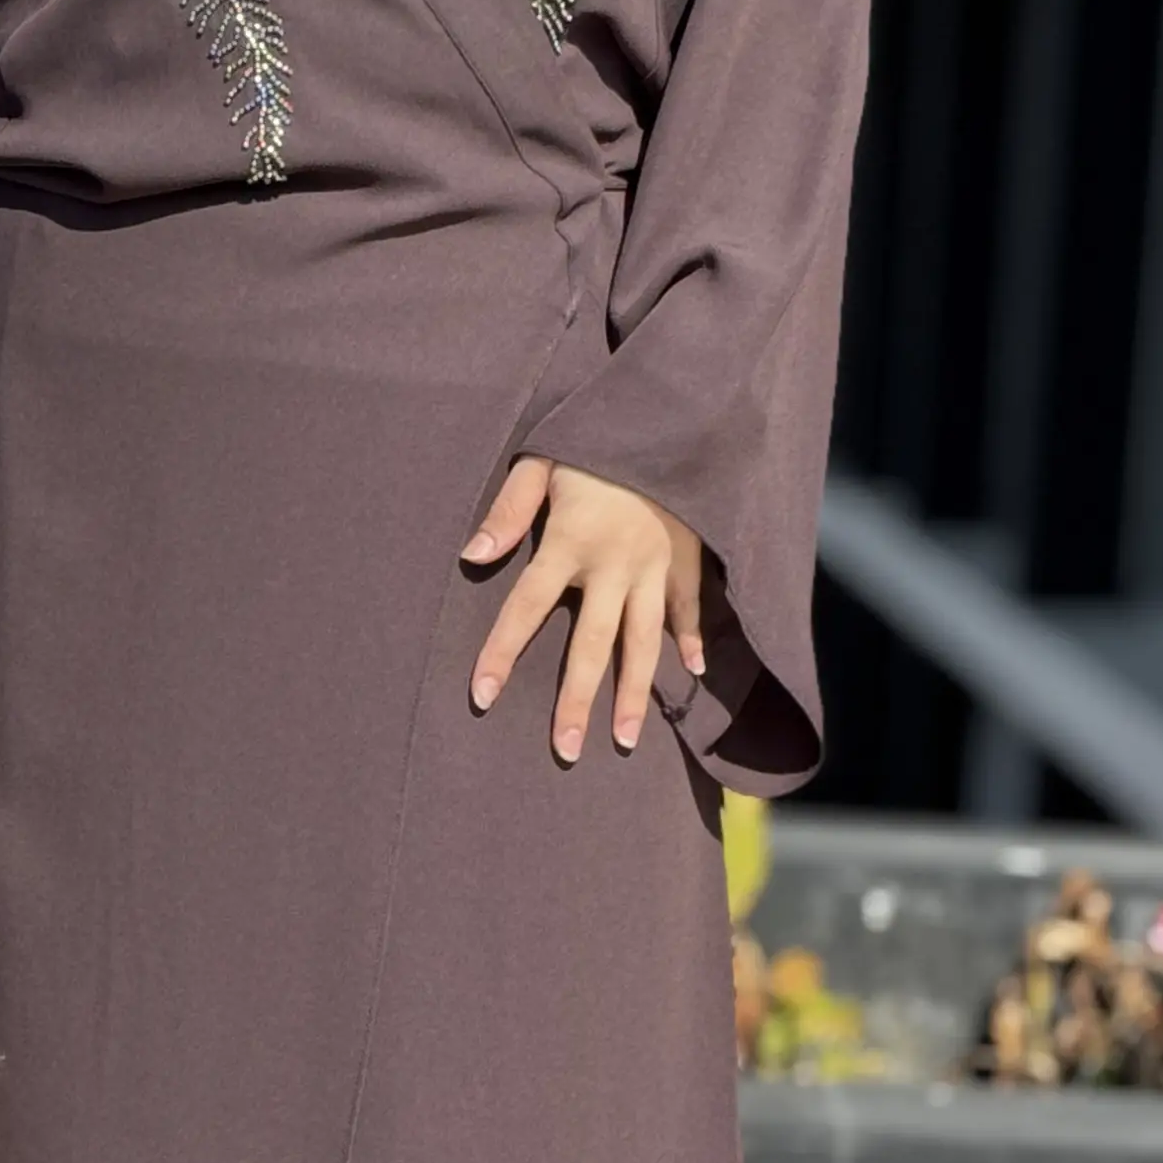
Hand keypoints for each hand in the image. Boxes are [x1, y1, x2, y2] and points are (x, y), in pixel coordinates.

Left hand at [464, 459, 704, 764]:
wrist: (673, 412)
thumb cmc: (596, 438)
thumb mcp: (541, 459)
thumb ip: (507, 510)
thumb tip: (472, 555)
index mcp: (572, 540)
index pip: (526, 606)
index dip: (502, 652)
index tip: (482, 696)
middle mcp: (615, 564)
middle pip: (592, 644)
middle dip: (577, 700)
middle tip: (565, 750)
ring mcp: (657, 566)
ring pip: (644, 641)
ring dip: (634, 693)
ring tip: (625, 738)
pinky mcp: (688, 558)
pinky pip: (689, 608)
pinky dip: (690, 640)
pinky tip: (689, 675)